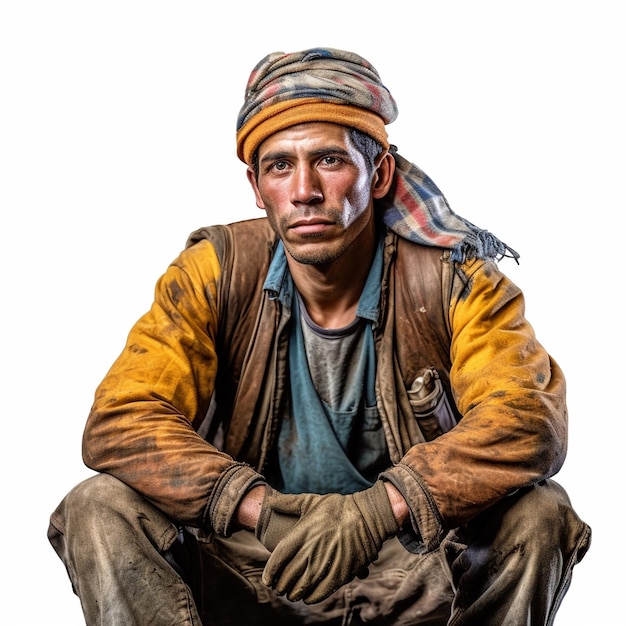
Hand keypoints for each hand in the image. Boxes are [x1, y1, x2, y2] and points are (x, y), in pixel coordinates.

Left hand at [262, 480, 398, 603]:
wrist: (367, 516)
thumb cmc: (338, 507)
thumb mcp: (311, 500)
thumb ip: (289, 503)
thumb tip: (269, 503)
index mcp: (302, 533)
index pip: (278, 558)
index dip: (270, 572)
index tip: (267, 579)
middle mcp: (311, 550)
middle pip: (287, 576)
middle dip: (280, 586)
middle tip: (279, 588)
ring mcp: (325, 564)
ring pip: (301, 588)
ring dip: (293, 594)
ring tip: (291, 594)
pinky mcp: (340, 574)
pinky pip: (319, 593)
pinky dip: (310, 598)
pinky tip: (307, 597)